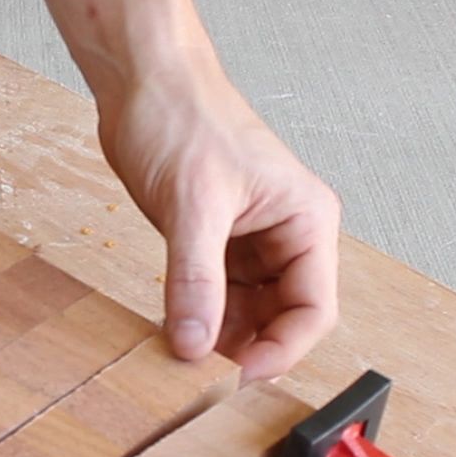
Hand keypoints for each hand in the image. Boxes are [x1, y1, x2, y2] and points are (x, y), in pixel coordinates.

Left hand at [98, 53, 340, 380]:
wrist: (142, 80)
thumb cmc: (183, 115)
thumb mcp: (192, 205)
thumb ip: (196, 279)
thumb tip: (195, 343)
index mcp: (306, 220)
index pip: (313, 309)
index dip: (281, 350)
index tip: (238, 377)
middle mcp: (287, 234)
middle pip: (283, 318)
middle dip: (247, 347)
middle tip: (203, 375)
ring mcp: (250, 240)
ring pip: (247, 312)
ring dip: (219, 336)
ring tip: (182, 354)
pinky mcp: (214, 240)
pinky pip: (215, 295)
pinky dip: (197, 315)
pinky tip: (172, 328)